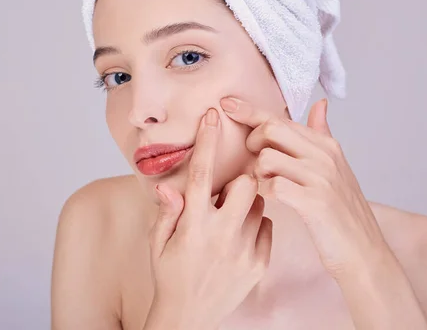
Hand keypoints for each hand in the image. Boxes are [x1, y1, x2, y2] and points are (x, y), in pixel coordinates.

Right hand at [144, 108, 271, 329]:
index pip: (202, 173)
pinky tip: (240, 237)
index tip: (214, 117)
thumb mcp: (158, 243)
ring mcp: (243, 250)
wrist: (188, 318)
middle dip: (241, 178)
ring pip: (260, 204)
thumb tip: (169, 187)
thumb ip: (167, 212)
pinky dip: (257, 226)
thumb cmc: (169, 276)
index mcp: (193, 224)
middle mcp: (220, 234)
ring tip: (231, 218)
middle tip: (229, 190)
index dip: (207, 141)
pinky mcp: (258, 264)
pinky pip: (268, 228)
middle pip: (247, 183)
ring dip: (248, 203)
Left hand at [219, 97, 390, 279]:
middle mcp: (324, 156)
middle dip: (252, 141)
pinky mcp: (314, 202)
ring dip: (256, 172)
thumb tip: (320, 103)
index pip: (280, 118)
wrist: (364, 250)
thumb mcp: (336, 167)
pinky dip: (262, 192)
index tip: (226, 103)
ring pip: (267, 158)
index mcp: (326, 145)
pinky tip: (267, 200)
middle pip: (272, 129)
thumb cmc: (341, 210)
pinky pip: (272, 186)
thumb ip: (321, 135)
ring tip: (263, 185)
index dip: (249, 110)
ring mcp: (320, 178)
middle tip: (252, 161)